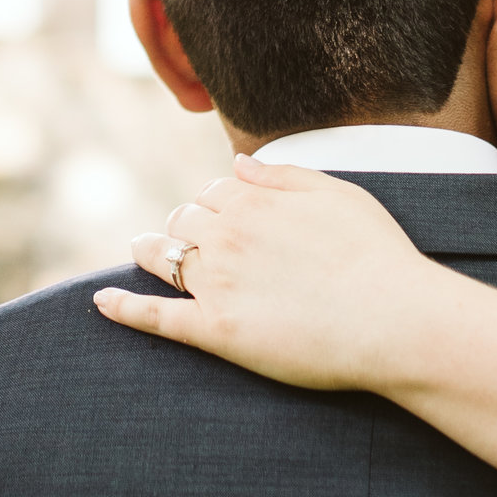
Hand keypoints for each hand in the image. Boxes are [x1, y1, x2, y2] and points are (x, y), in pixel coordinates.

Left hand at [93, 157, 443, 390]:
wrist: (394, 319)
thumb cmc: (377, 257)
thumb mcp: (337, 194)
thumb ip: (283, 175)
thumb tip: (237, 164)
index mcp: (254, 202)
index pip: (213, 193)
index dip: (215, 202)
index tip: (224, 215)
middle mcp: (227, 236)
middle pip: (184, 220)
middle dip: (183, 223)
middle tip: (189, 236)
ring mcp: (217, 284)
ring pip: (166, 257)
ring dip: (151, 248)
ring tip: (142, 249)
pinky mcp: (216, 331)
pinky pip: (156, 316)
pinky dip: (123, 307)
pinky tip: (102, 301)